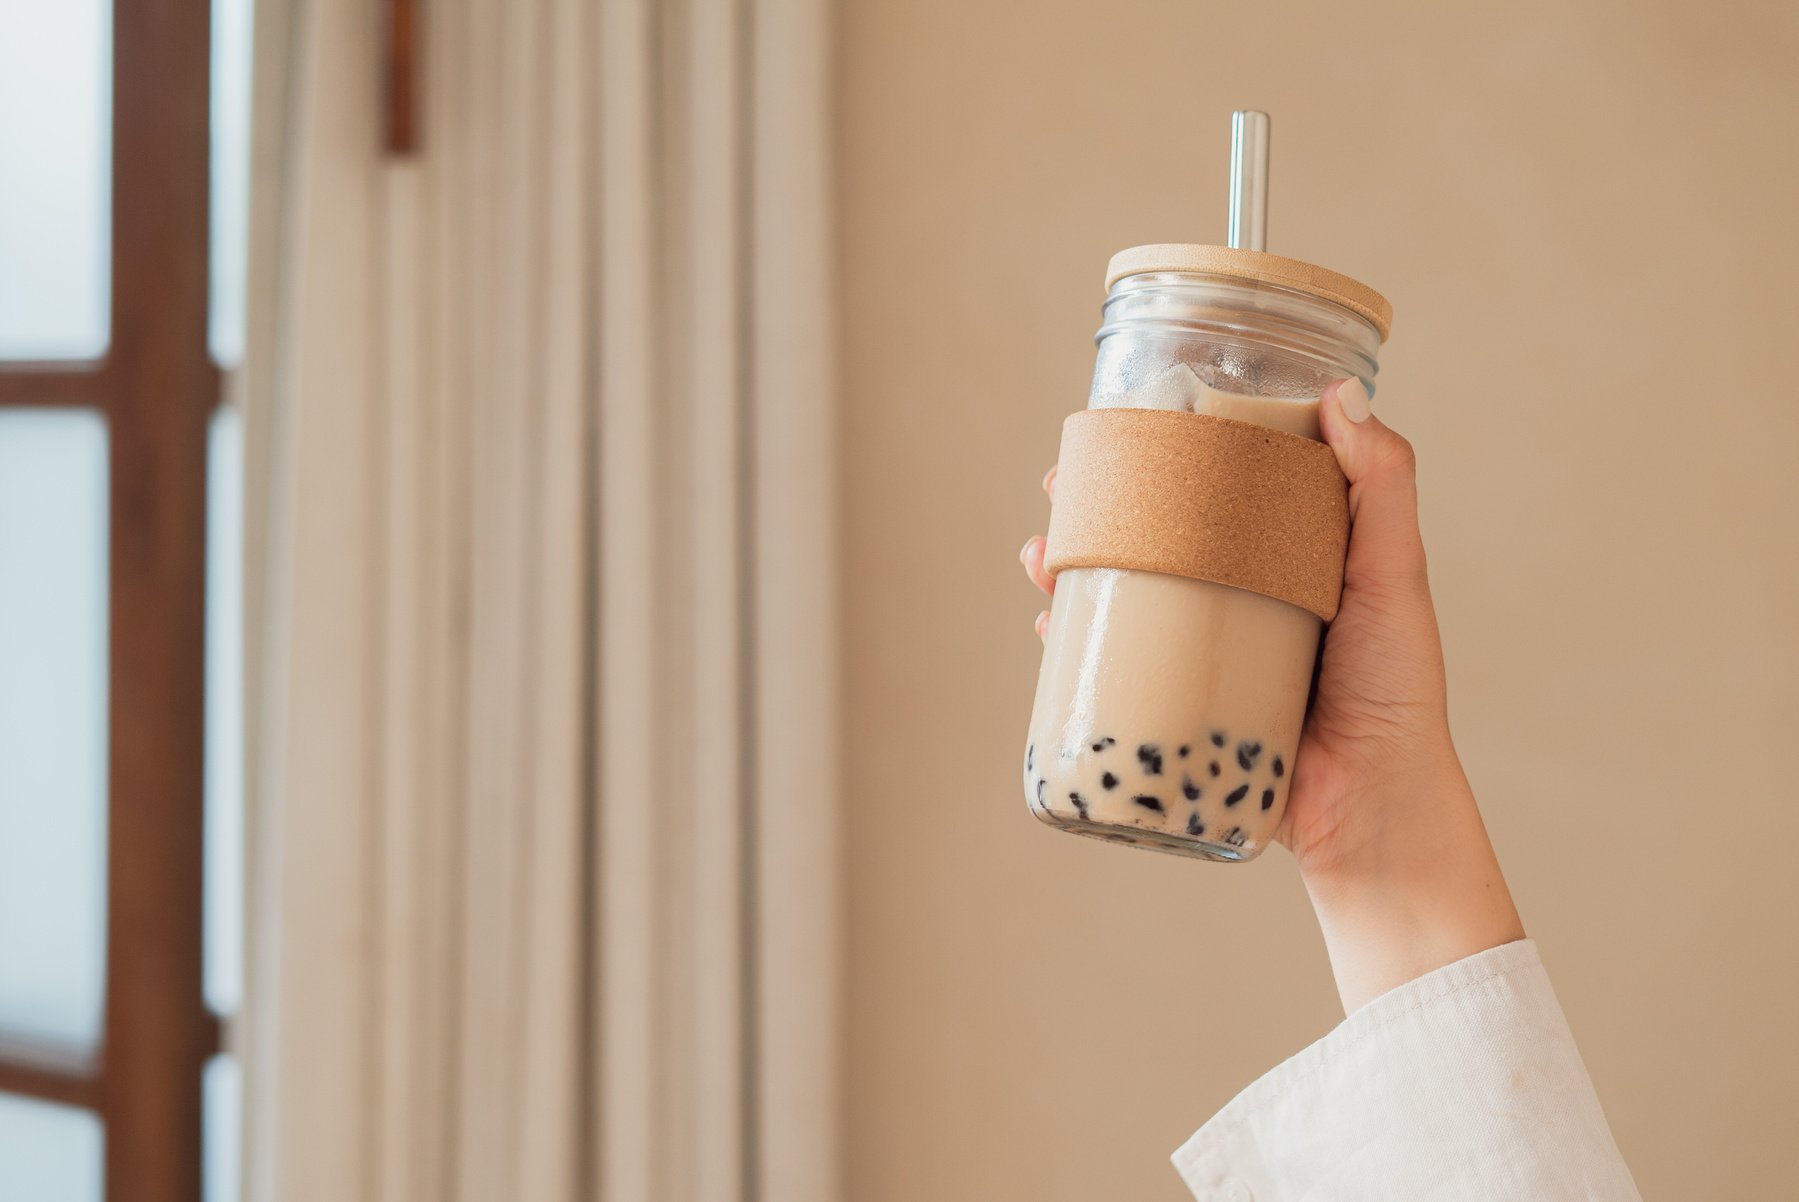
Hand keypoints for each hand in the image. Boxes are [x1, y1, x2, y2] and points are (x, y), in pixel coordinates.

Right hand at [1020, 381, 1522, 1011]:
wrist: (1372, 803)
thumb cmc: (1395, 687)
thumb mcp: (1392, 574)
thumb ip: (1381, 486)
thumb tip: (1338, 395)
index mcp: (1284, 555)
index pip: (1213, 487)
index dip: (1160, 456)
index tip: (1120, 429)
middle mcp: (1238, 596)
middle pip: (1151, 539)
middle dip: (1092, 513)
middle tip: (1056, 496)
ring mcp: (1205, 652)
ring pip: (1123, 597)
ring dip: (1070, 572)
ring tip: (1043, 561)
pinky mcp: (1180, 706)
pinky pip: (1116, 669)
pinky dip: (1075, 646)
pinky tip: (1051, 631)